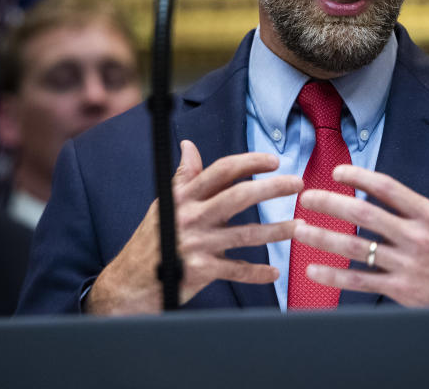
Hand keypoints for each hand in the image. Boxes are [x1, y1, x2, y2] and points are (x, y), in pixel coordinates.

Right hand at [87, 140, 302, 313]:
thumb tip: (189, 145)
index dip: (250, 162)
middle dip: (272, 188)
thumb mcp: (165, 203)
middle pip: (238, 196)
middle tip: (298, 184)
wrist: (129, 282)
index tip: (274, 160)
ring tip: (299, 227)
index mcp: (183, 195)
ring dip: (277, 231)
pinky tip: (273, 273)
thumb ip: (184, 177)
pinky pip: (236, 270)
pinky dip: (257, 273)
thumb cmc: (152, 239)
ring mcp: (195, 243)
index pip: (221, 170)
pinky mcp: (198, 270)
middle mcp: (189, 216)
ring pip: (245, 234)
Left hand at [292, 149, 428, 305]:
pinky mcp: (401, 290)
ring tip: (298, 229)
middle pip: (364, 216)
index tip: (338, 172)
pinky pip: (361, 282)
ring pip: (356, 250)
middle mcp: (416, 238)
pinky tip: (312, 269)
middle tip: (304, 197)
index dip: (360, 178)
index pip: (388, 189)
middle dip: (330, 204)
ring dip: (323, 238)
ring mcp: (406, 266)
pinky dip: (335, 276)